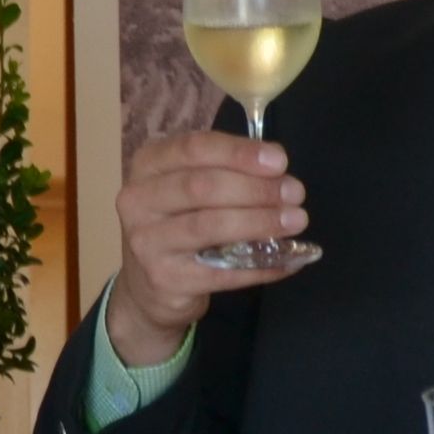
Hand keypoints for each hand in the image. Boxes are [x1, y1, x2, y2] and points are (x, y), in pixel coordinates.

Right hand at [104, 129, 302, 360]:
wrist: (148, 285)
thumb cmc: (179, 222)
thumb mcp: (190, 185)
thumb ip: (225, 169)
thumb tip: (277, 167)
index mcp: (147, 164)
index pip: (193, 149)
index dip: (239, 153)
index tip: (279, 161)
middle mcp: (138, 200)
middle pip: (202, 187)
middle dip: (256, 189)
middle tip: (295, 193)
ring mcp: (147, 242)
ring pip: (209, 226)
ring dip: (260, 222)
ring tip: (295, 221)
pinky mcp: (165, 280)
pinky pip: (221, 272)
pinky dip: (259, 265)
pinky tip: (286, 260)